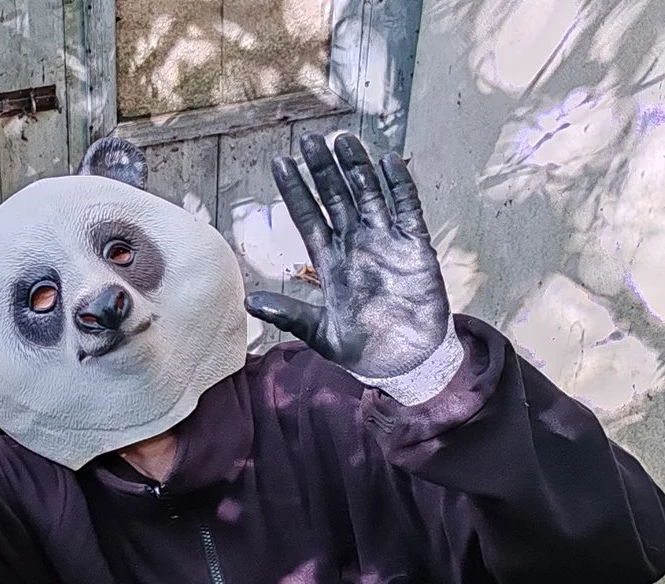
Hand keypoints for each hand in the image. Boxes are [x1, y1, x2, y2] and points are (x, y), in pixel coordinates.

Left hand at [247, 133, 451, 384]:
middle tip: (309, 140)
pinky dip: (399, 185)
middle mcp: (356, 245)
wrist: (407, 362)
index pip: (308, 217)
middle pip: (336, 197)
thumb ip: (289, 314)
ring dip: (356, 168)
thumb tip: (249, 302)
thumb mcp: (320, 334)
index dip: (294, 190)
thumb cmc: (364, 350)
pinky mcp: (415, 245)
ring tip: (343, 139)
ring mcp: (386, 242)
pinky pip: (407, 208)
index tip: (279, 162)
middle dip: (323, 169)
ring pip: (368, 194)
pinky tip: (387, 161)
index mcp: (331, 262)